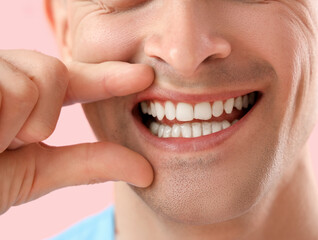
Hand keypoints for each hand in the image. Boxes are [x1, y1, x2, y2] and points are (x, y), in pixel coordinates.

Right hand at [0, 50, 153, 214]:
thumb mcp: (32, 173)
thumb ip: (87, 164)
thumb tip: (145, 170)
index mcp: (23, 99)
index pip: (73, 80)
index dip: (110, 77)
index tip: (144, 76)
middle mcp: (1, 75)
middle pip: (52, 71)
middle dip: (40, 114)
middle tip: (8, 140)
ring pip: (29, 79)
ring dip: (13, 121)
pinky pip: (6, 85)